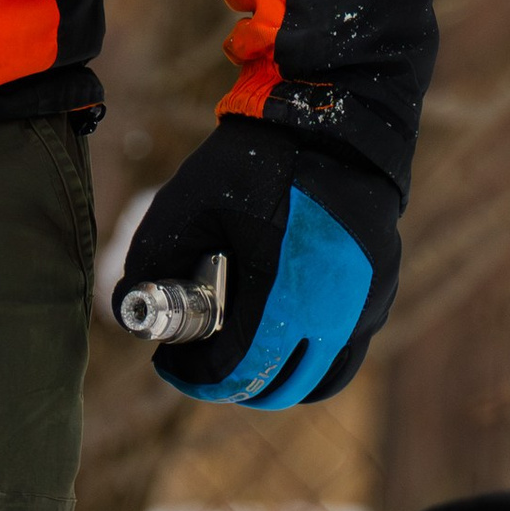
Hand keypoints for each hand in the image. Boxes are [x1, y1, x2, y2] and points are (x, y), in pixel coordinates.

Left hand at [115, 121, 399, 409]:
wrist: (332, 122)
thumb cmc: (257, 161)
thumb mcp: (189, 202)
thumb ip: (152, 257)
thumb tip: (128, 305)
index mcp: (287, 293)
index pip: (238, 371)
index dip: (195, 377)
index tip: (167, 362)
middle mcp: (335, 313)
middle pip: (278, 389)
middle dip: (230, 385)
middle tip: (197, 362)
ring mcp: (367, 307)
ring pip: (319, 381)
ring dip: (274, 380)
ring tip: (237, 356)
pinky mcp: (381, 294)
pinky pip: (346, 353)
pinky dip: (310, 360)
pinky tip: (279, 338)